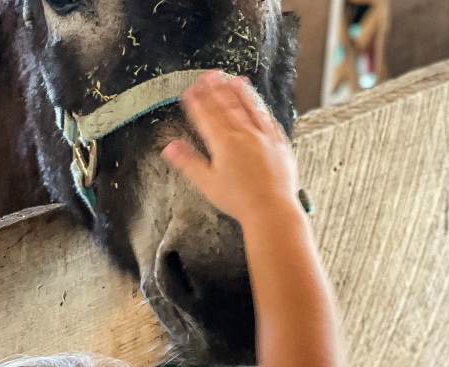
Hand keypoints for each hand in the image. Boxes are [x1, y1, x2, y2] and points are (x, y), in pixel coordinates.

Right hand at [162, 71, 299, 223]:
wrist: (271, 208)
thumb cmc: (238, 199)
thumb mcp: (207, 182)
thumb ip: (188, 161)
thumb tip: (169, 147)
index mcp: (224, 142)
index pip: (207, 116)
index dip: (197, 102)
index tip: (190, 90)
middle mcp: (244, 134)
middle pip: (227, 106)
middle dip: (215, 90)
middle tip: (208, 75)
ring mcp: (263, 136)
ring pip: (249, 107)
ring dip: (239, 92)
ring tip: (232, 79)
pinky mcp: (279, 142)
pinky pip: (267, 118)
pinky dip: (260, 106)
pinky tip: (257, 102)